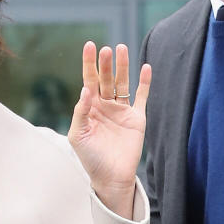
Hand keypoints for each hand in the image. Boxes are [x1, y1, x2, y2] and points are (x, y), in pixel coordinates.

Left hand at [68, 41, 151, 219]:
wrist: (111, 177)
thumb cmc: (90, 158)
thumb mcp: (78, 135)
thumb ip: (80, 112)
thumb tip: (85, 89)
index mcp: (90, 107)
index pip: (89, 80)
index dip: (89, 63)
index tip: (89, 46)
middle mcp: (105, 105)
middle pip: (106, 79)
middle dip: (106, 64)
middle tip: (106, 49)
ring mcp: (122, 110)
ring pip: (122, 83)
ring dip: (123, 67)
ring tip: (121, 49)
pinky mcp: (137, 118)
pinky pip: (142, 97)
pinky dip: (145, 83)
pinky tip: (146, 67)